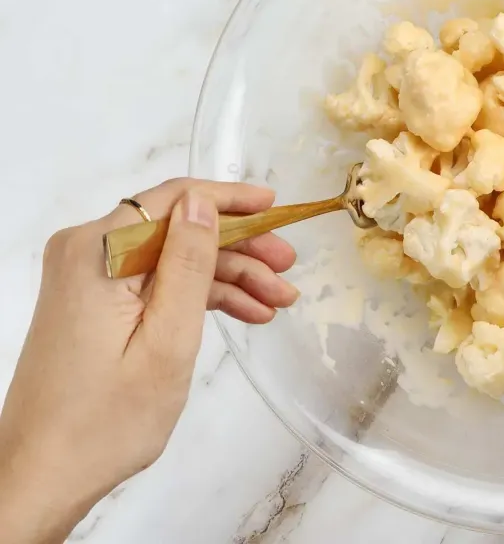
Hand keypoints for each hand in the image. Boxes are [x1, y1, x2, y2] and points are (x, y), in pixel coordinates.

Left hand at [0, 179, 297, 543]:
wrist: (45, 473)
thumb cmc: (106, 419)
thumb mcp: (167, 339)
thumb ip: (187, 264)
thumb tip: (202, 203)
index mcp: (97, 252)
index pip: (173, 200)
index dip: (229, 199)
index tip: (275, 206)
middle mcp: (86, 253)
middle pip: (177, 229)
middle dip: (238, 246)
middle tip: (287, 267)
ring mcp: (88, 278)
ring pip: (173, 258)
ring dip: (228, 275)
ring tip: (278, 300)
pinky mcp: (93, 303)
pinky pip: (156, 282)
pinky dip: (199, 295)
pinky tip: (245, 313)